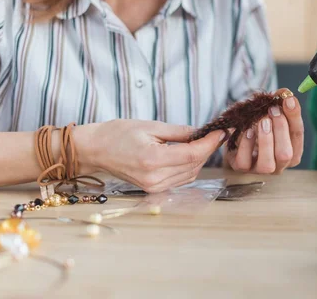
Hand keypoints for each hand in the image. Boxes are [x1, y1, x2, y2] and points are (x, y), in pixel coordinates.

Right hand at [75, 120, 225, 192]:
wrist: (95, 150)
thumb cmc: (118, 134)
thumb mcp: (151, 126)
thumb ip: (180, 132)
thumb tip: (203, 133)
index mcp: (153, 160)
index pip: (193, 154)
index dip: (211, 143)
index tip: (221, 131)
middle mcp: (155, 178)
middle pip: (195, 165)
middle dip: (208, 149)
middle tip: (215, 134)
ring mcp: (154, 187)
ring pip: (191, 174)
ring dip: (200, 159)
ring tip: (202, 142)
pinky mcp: (153, 189)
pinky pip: (180, 179)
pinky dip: (189, 167)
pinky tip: (189, 154)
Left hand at [225, 88, 304, 173]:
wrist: (236, 136)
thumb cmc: (258, 125)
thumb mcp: (269, 113)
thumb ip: (279, 104)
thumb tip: (284, 92)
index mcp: (292, 151)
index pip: (297, 136)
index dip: (294, 117)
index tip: (289, 100)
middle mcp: (279, 164)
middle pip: (286, 154)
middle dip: (280, 129)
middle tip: (272, 110)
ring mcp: (260, 169)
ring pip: (268, 164)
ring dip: (265, 139)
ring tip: (261, 120)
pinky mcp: (242, 167)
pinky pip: (245, 161)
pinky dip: (247, 143)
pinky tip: (248, 130)